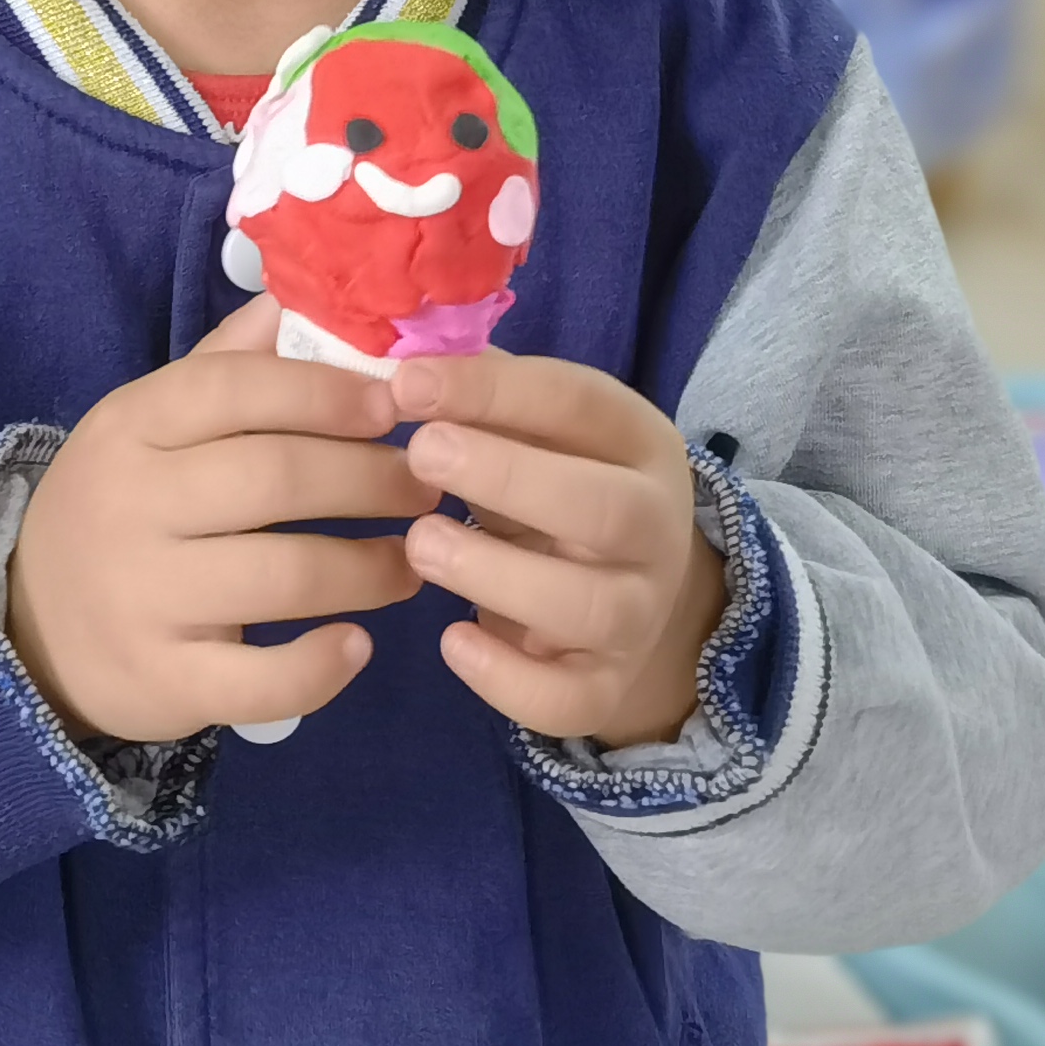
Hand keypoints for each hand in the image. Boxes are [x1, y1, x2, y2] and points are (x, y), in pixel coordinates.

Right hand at [0, 297, 439, 744]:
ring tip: (414, 561)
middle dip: (371, 478)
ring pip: (284, 575)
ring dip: (370, 567)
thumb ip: (223, 367)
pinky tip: (359, 645)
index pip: (235, 389)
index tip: (395, 404)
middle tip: (427, 484)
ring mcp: (145, 597)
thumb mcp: (147, 427)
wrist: (32, 632)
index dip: (325, 392)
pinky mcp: (164, 680)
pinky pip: (261, 679)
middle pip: (275, 477)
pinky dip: (323, 666)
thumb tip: (295, 299)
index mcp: (130, 426)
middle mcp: (131, 504)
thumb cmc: (119, 509)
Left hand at [390, 349, 724, 745]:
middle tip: (420, 455)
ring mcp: (638, 610)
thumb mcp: (533, 426)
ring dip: (496, 574)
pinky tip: (452, 641)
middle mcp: (654, 525)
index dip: (492, 390)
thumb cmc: (549, 479)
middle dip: (507, 477)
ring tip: (419, 545)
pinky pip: (570, 698)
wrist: (623, 587)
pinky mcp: (605, 682)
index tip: (407, 382)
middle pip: (604, 506)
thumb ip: (480, 388)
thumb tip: (390, 347)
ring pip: (589, 606)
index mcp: (636, 440)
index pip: (577, 403)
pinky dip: (509, 680)